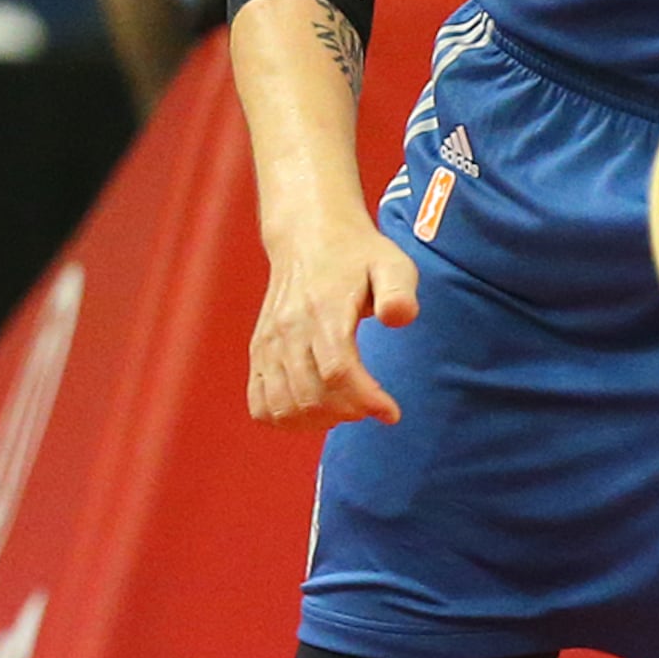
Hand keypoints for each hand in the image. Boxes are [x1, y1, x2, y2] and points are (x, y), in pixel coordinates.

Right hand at [247, 216, 419, 428]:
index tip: (391, 412)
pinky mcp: (259, 352)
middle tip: (370, 406)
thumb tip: (399, 318)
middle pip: (310, 396)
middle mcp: (289, 329)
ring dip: (317, 421)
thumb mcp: (391, 263)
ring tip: (343, 409)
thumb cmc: (357, 254)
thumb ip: (399, 291)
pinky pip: (259, 403)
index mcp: (323, 310)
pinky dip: (283, 419)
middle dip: (347, 413)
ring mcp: (269, 343)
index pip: (338, 372)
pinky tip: (311, 411)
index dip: (366, 401)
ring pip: (283, 405)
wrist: (307, 236)